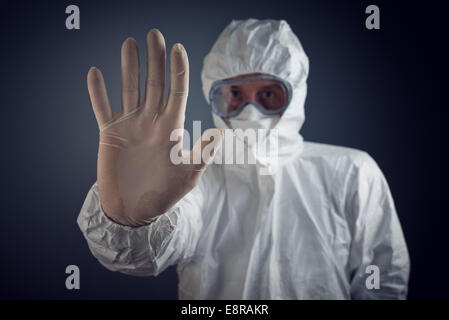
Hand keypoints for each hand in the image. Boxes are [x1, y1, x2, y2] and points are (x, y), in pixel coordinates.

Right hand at [87, 29, 222, 226]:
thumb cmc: (164, 194)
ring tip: (129, 43)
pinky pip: (102, 109)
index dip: (178, 70)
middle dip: (155, 60)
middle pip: (154, 84)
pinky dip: (98, 93)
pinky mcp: (110, 134)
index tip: (179, 48)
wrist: (134, 211)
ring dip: (128, 67)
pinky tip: (95, 73)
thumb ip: (202, 154)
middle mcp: (151, 121)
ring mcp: (130, 126)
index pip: (177, 92)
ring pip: (129, 89)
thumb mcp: (187, 175)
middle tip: (155, 34)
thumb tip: (219, 132)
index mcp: (171, 128)